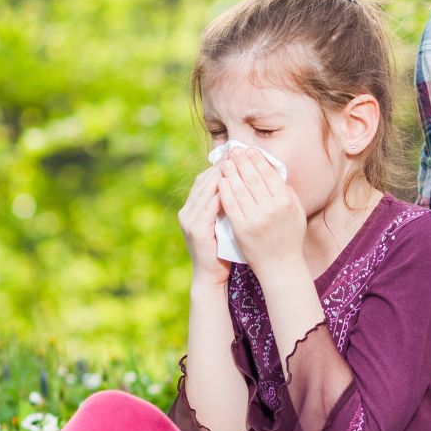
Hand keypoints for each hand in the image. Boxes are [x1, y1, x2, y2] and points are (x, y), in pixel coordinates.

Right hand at [177, 163, 229, 288]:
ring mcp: (189, 220)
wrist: (211, 276)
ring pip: (206, 190)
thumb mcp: (223, 222)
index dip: (221, 166)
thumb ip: (226, 204)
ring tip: (239, 166)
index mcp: (192, 208)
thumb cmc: (222, 249)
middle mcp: (187, 211)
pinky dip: (221, 195)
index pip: (205, 179)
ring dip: (223, 176)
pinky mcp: (196, 230)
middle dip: (223, 166)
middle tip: (240, 154)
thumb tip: (243, 183)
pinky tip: (235, 187)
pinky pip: (209, 207)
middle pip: (204, 181)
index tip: (238, 155)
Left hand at [217, 147, 306, 282]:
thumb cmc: (290, 238)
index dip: (258, 160)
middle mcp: (271, 209)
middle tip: (234, 150)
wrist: (280, 266)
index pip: (269, 175)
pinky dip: (225, 191)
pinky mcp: (241, 229)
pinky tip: (220, 181)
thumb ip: (289, 193)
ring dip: (231, 173)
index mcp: (285, 203)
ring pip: (240, 189)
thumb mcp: (297, 213)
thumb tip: (276, 172)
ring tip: (225, 162)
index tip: (250, 150)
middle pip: (253, 178)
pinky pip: (231, 205)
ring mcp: (255, 219)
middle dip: (242, 161)